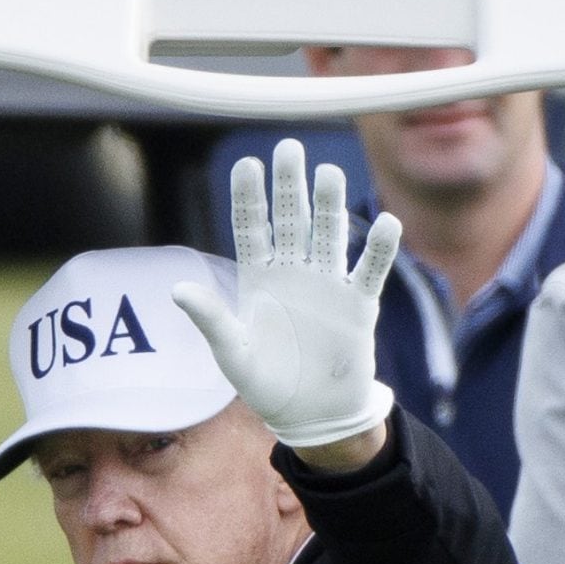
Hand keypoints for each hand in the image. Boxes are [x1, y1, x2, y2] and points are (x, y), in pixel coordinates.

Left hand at [169, 138, 399, 453]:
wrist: (311, 415)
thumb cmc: (266, 384)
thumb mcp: (233, 353)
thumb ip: (211, 319)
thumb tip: (178, 290)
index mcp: (259, 278)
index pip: (253, 228)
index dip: (250, 197)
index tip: (247, 164)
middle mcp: (294, 272)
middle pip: (293, 218)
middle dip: (291, 185)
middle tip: (289, 148)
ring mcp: (327, 284)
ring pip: (329, 234)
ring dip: (330, 205)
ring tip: (328, 173)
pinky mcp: (358, 305)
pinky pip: (370, 270)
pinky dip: (379, 248)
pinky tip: (387, 222)